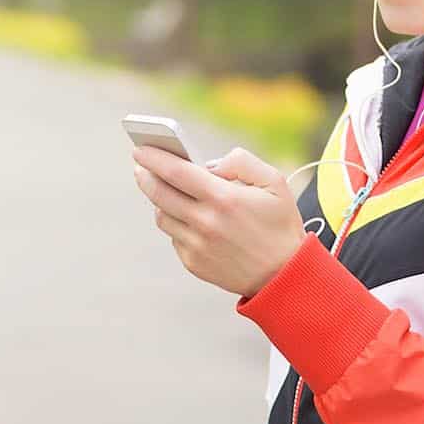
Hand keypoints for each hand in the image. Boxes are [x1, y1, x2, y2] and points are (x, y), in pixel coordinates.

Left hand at [131, 145, 305, 297]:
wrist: (283, 275)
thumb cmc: (280, 225)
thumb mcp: (274, 182)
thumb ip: (242, 162)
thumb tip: (209, 164)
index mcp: (224, 198)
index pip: (176, 172)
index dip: (154, 157)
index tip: (140, 149)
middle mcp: (205, 223)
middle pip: (159, 194)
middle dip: (145, 176)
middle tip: (140, 166)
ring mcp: (196, 245)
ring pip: (162, 216)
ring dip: (159, 200)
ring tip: (163, 189)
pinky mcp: (193, 263)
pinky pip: (174, 237)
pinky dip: (176, 223)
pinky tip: (186, 216)